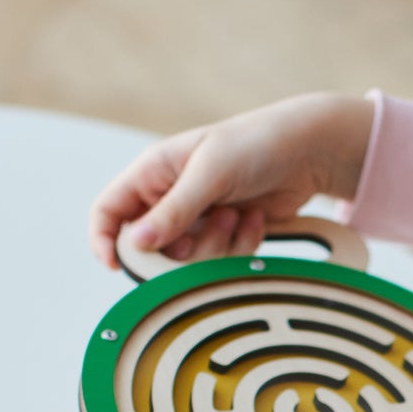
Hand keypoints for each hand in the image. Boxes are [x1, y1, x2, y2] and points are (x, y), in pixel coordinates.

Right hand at [86, 92, 374, 269]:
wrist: (308, 152)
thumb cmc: (255, 145)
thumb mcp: (211, 173)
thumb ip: (174, 210)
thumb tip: (135, 243)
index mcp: (152, 174)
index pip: (108, 211)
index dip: (104, 240)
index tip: (115, 266)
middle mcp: (169, 199)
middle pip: (150, 249)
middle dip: (184, 247)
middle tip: (214, 222)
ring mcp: (197, 220)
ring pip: (188, 261)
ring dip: (217, 245)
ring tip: (239, 213)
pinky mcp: (225, 236)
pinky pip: (221, 261)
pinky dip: (241, 246)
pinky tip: (256, 218)